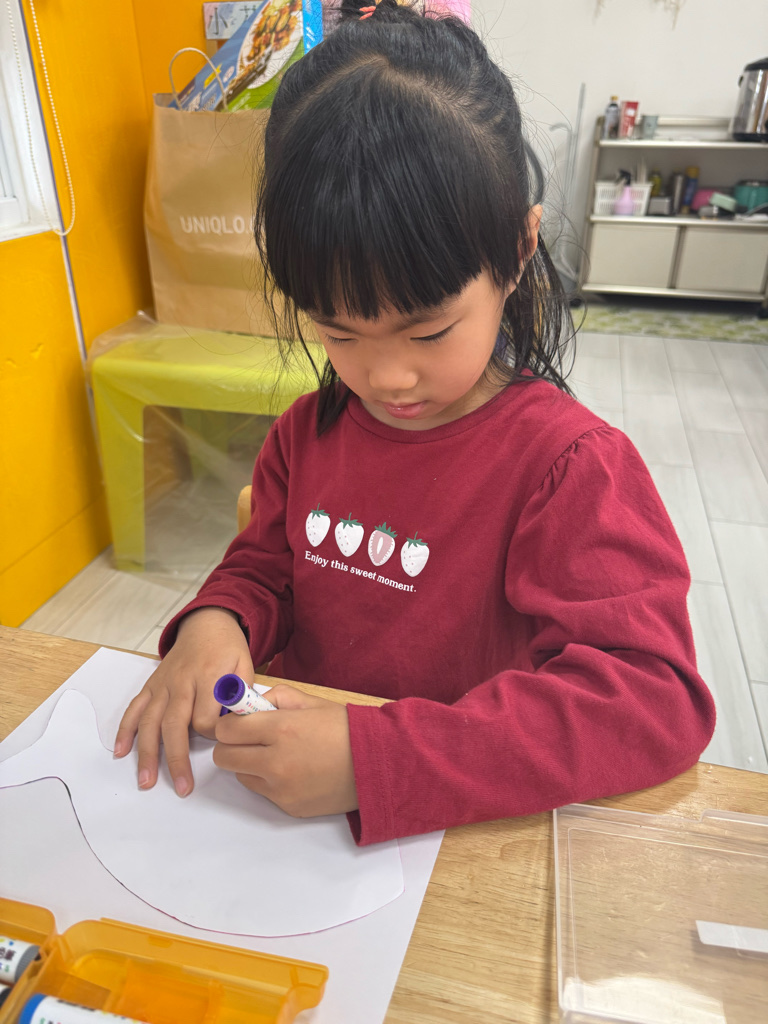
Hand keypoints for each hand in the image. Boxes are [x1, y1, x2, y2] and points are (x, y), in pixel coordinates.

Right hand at [114, 608, 252, 796]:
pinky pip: (135, 708)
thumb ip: (242, 695)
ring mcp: (163, 684)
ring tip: (146, 781)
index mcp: (208, 676)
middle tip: (181, 787)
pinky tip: (120, 752)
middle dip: (176, 759)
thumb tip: (235, 726)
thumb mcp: (245, 665)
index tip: (222, 741)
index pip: (205, 718)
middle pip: (174, 725)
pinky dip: (125, 730)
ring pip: (150, 721)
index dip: (213, 735)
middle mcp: (181, 681)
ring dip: (146, 753)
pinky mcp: (152, 685)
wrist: (207, 623)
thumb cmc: (228, 649)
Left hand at [213, 685, 357, 816]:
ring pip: (241, 776)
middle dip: (232, 745)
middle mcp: (276, 762)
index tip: (240, 721)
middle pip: (224, 758)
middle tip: (251, 739)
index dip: (230, 724)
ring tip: (278, 755)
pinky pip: (264, 792)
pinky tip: (296, 771)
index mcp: (281, 729)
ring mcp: (281, 789)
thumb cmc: (346, 729)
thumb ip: (275, 698)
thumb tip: (250, 705)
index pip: (227, 730)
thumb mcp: (311, 701)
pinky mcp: (288, 807)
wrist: (378, 764)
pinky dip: (270, 781)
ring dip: (250, 764)